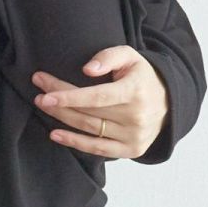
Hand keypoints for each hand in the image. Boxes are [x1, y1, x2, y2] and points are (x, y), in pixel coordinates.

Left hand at [32, 45, 167, 159]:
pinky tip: (55, 134)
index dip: (69, 96)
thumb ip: (109, 56)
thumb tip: (86, 70)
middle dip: (60, 102)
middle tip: (38, 93)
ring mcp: (132, 137)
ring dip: (62, 120)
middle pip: (88, 112)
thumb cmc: (143, 77)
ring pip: (89, 129)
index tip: (45, 91)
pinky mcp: (130, 150)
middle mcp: (134, 117)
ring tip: (44, 107)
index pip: (96, 96)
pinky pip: (96, 149)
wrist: (169, 104)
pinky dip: (74, 142)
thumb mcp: (130, 57)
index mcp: (135, 91)